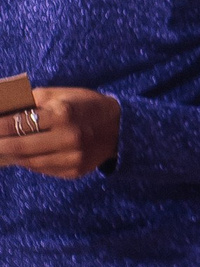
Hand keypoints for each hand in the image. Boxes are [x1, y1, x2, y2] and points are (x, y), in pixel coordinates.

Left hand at [0, 87, 121, 178]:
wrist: (121, 128)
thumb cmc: (85, 105)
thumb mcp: (61, 94)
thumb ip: (31, 99)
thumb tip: (3, 106)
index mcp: (63, 114)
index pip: (18, 123)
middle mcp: (68, 138)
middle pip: (19, 146)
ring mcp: (72, 158)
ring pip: (28, 161)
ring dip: (8, 156)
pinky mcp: (74, 172)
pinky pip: (42, 169)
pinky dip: (27, 163)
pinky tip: (16, 157)